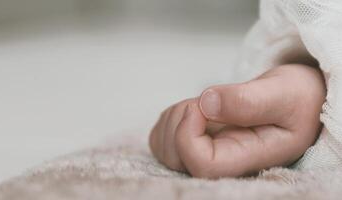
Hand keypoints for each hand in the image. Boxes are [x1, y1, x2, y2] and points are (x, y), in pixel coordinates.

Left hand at [149, 64, 325, 177]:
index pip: (202, 166)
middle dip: (179, 120)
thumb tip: (206, 102)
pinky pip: (162, 139)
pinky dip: (169, 119)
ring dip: (174, 117)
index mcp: (248, 158)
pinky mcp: (195, 145)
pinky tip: (192, 111)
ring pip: (164, 148)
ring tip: (203, 106)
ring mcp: (206, 156)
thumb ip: (248, 101)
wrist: (295, 101)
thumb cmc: (296, 99)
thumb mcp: (284, 93)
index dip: (188, 136)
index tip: (199, 105)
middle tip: (203, 101)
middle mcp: (224, 164)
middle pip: (177, 157)